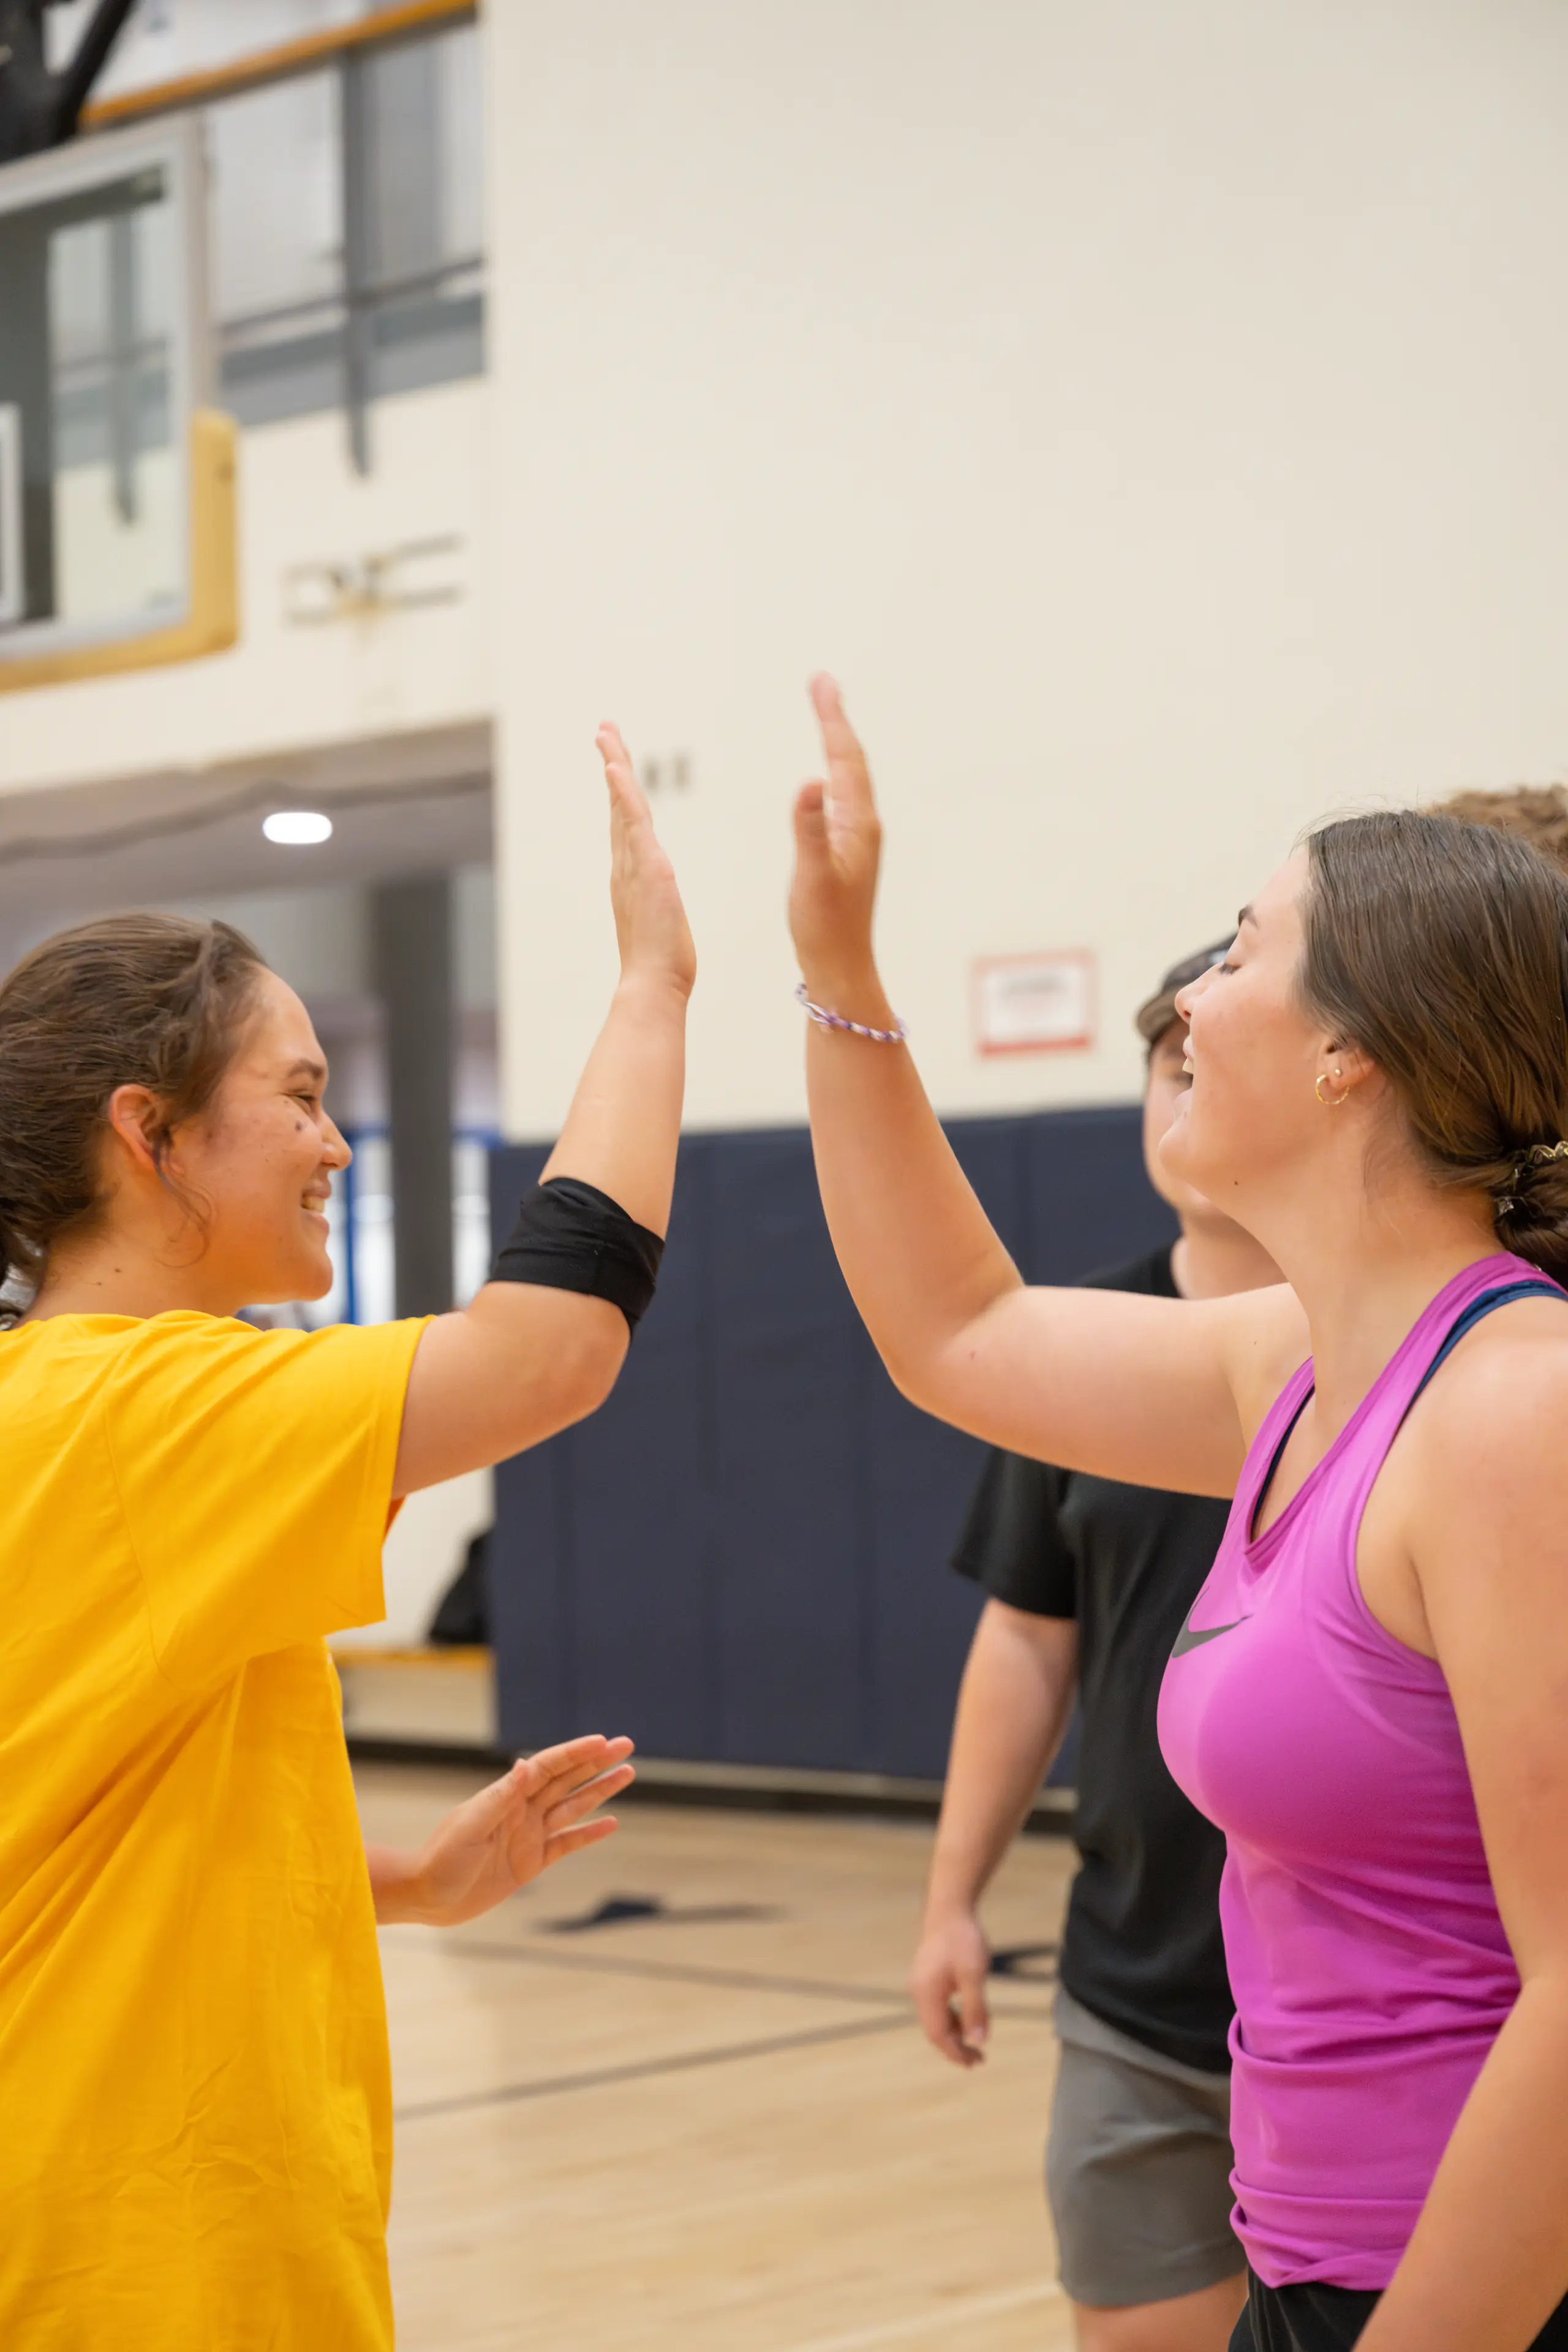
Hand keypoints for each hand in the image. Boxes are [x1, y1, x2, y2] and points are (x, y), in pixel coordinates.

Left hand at [375, 1734, 635, 1926]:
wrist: (426, 1896)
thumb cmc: (442, 1858)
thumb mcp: (471, 1826)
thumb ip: (500, 1798)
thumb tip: (524, 1765)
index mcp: (507, 1796)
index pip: (549, 1766)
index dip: (576, 1752)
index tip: (603, 1740)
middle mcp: (522, 1810)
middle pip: (568, 1780)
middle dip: (597, 1762)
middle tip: (627, 1745)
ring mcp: (529, 1835)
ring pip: (573, 1807)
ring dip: (600, 1790)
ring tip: (628, 1773)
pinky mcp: (531, 1862)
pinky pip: (568, 1843)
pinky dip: (590, 1833)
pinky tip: (611, 1822)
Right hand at [598, 724, 696, 999]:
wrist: (652, 987)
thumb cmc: (660, 967)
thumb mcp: (661, 926)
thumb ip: (657, 911)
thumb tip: (659, 913)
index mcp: (632, 875)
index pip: (625, 822)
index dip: (619, 791)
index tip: (613, 764)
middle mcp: (627, 865)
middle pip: (617, 804)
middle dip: (612, 764)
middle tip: (604, 729)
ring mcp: (635, 865)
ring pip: (622, 805)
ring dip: (614, 766)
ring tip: (606, 732)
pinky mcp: (648, 870)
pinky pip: (631, 823)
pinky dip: (622, 795)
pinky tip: (614, 769)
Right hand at [788, 675, 885, 1003]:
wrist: (841, 966)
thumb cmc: (825, 926)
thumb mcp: (813, 876)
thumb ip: (810, 829)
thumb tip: (812, 781)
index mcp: (857, 824)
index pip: (845, 758)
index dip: (831, 719)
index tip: (821, 683)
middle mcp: (863, 826)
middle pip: (851, 760)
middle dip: (834, 720)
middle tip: (821, 683)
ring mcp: (857, 839)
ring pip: (849, 778)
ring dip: (836, 743)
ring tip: (825, 715)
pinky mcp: (847, 852)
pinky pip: (842, 798)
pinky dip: (833, 773)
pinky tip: (827, 778)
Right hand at [910, 1907, 991, 2067]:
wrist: (950, 1908)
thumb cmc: (963, 1939)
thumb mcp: (974, 1975)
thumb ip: (976, 2009)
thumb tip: (978, 2042)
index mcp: (926, 1993)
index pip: (938, 2034)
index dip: (956, 2052)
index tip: (975, 2062)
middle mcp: (919, 1991)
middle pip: (935, 2030)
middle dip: (956, 2047)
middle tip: (978, 2060)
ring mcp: (921, 1984)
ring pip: (936, 2019)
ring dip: (955, 2034)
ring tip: (975, 2043)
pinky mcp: (927, 1978)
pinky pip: (938, 2007)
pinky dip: (953, 2018)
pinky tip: (968, 2019)